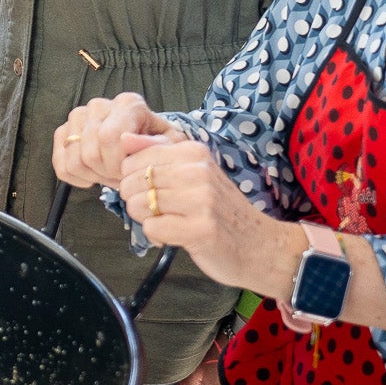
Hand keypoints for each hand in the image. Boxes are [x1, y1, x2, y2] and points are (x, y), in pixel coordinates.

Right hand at [53, 92, 183, 190]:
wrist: (142, 145)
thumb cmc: (157, 146)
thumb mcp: (170, 146)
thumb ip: (156, 145)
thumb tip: (127, 142)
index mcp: (128, 104)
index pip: (108, 137)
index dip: (117, 164)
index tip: (130, 173)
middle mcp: (99, 105)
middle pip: (90, 152)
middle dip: (107, 174)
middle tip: (123, 177)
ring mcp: (77, 117)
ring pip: (73, 159)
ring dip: (93, 176)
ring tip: (111, 175)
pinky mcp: (63, 132)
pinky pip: (60, 163)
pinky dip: (75, 178)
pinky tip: (93, 176)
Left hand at [118, 132, 301, 296]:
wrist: (261, 246)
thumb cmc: (221, 210)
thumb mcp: (193, 172)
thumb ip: (156, 153)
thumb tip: (124, 138)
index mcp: (194, 152)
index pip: (134, 158)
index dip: (132, 178)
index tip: (150, 189)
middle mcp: (197, 171)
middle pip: (132, 182)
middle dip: (135, 199)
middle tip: (159, 210)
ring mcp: (201, 200)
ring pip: (138, 204)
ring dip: (145, 218)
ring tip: (168, 221)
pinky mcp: (200, 229)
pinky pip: (152, 228)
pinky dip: (156, 236)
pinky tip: (175, 236)